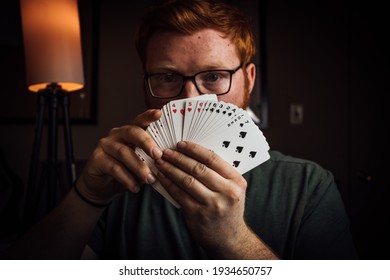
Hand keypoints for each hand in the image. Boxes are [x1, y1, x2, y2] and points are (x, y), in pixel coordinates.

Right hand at [76, 109, 163, 204]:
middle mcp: (117, 134)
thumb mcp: (141, 163)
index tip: (160, 113)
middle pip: (132, 132)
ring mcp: (105, 145)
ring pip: (124, 152)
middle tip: (158, 155)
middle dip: (147, 143)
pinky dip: (127, 179)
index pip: (140, 121)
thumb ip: (151, 158)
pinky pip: (114, 167)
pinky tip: (135, 188)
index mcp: (130, 132)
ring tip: (150, 179)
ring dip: (139, 167)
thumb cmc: (126, 172)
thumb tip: (169, 161)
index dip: (149, 116)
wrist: (102, 187)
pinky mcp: (96, 158)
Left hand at [155, 141, 252, 257]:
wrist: (230, 239)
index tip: (181, 144)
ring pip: (187, 180)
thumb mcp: (232, 190)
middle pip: (198, 169)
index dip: (194, 150)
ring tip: (161, 162)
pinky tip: (162, 177)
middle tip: (166, 152)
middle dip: (179, 158)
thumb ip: (219, 174)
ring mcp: (212, 204)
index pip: (213, 159)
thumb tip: (192, 154)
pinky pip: (179, 194)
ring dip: (171, 169)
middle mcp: (227, 192)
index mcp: (236, 181)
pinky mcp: (197, 215)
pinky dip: (168, 184)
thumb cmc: (228, 209)